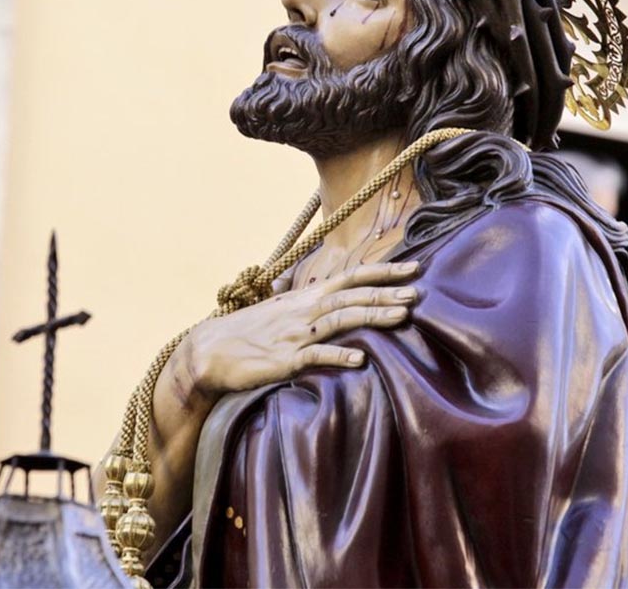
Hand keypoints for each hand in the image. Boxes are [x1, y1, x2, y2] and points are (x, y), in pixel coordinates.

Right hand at [187, 261, 420, 395]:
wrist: (208, 351)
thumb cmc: (246, 333)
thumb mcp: (280, 312)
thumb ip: (308, 306)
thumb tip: (332, 300)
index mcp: (306, 297)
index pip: (351, 276)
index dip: (383, 271)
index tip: (413, 267)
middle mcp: (304, 310)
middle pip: (352, 295)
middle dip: (387, 293)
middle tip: (418, 292)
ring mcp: (295, 333)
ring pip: (340, 319)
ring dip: (373, 316)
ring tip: (402, 317)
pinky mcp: (284, 359)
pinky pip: (315, 356)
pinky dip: (338, 356)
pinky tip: (360, 360)